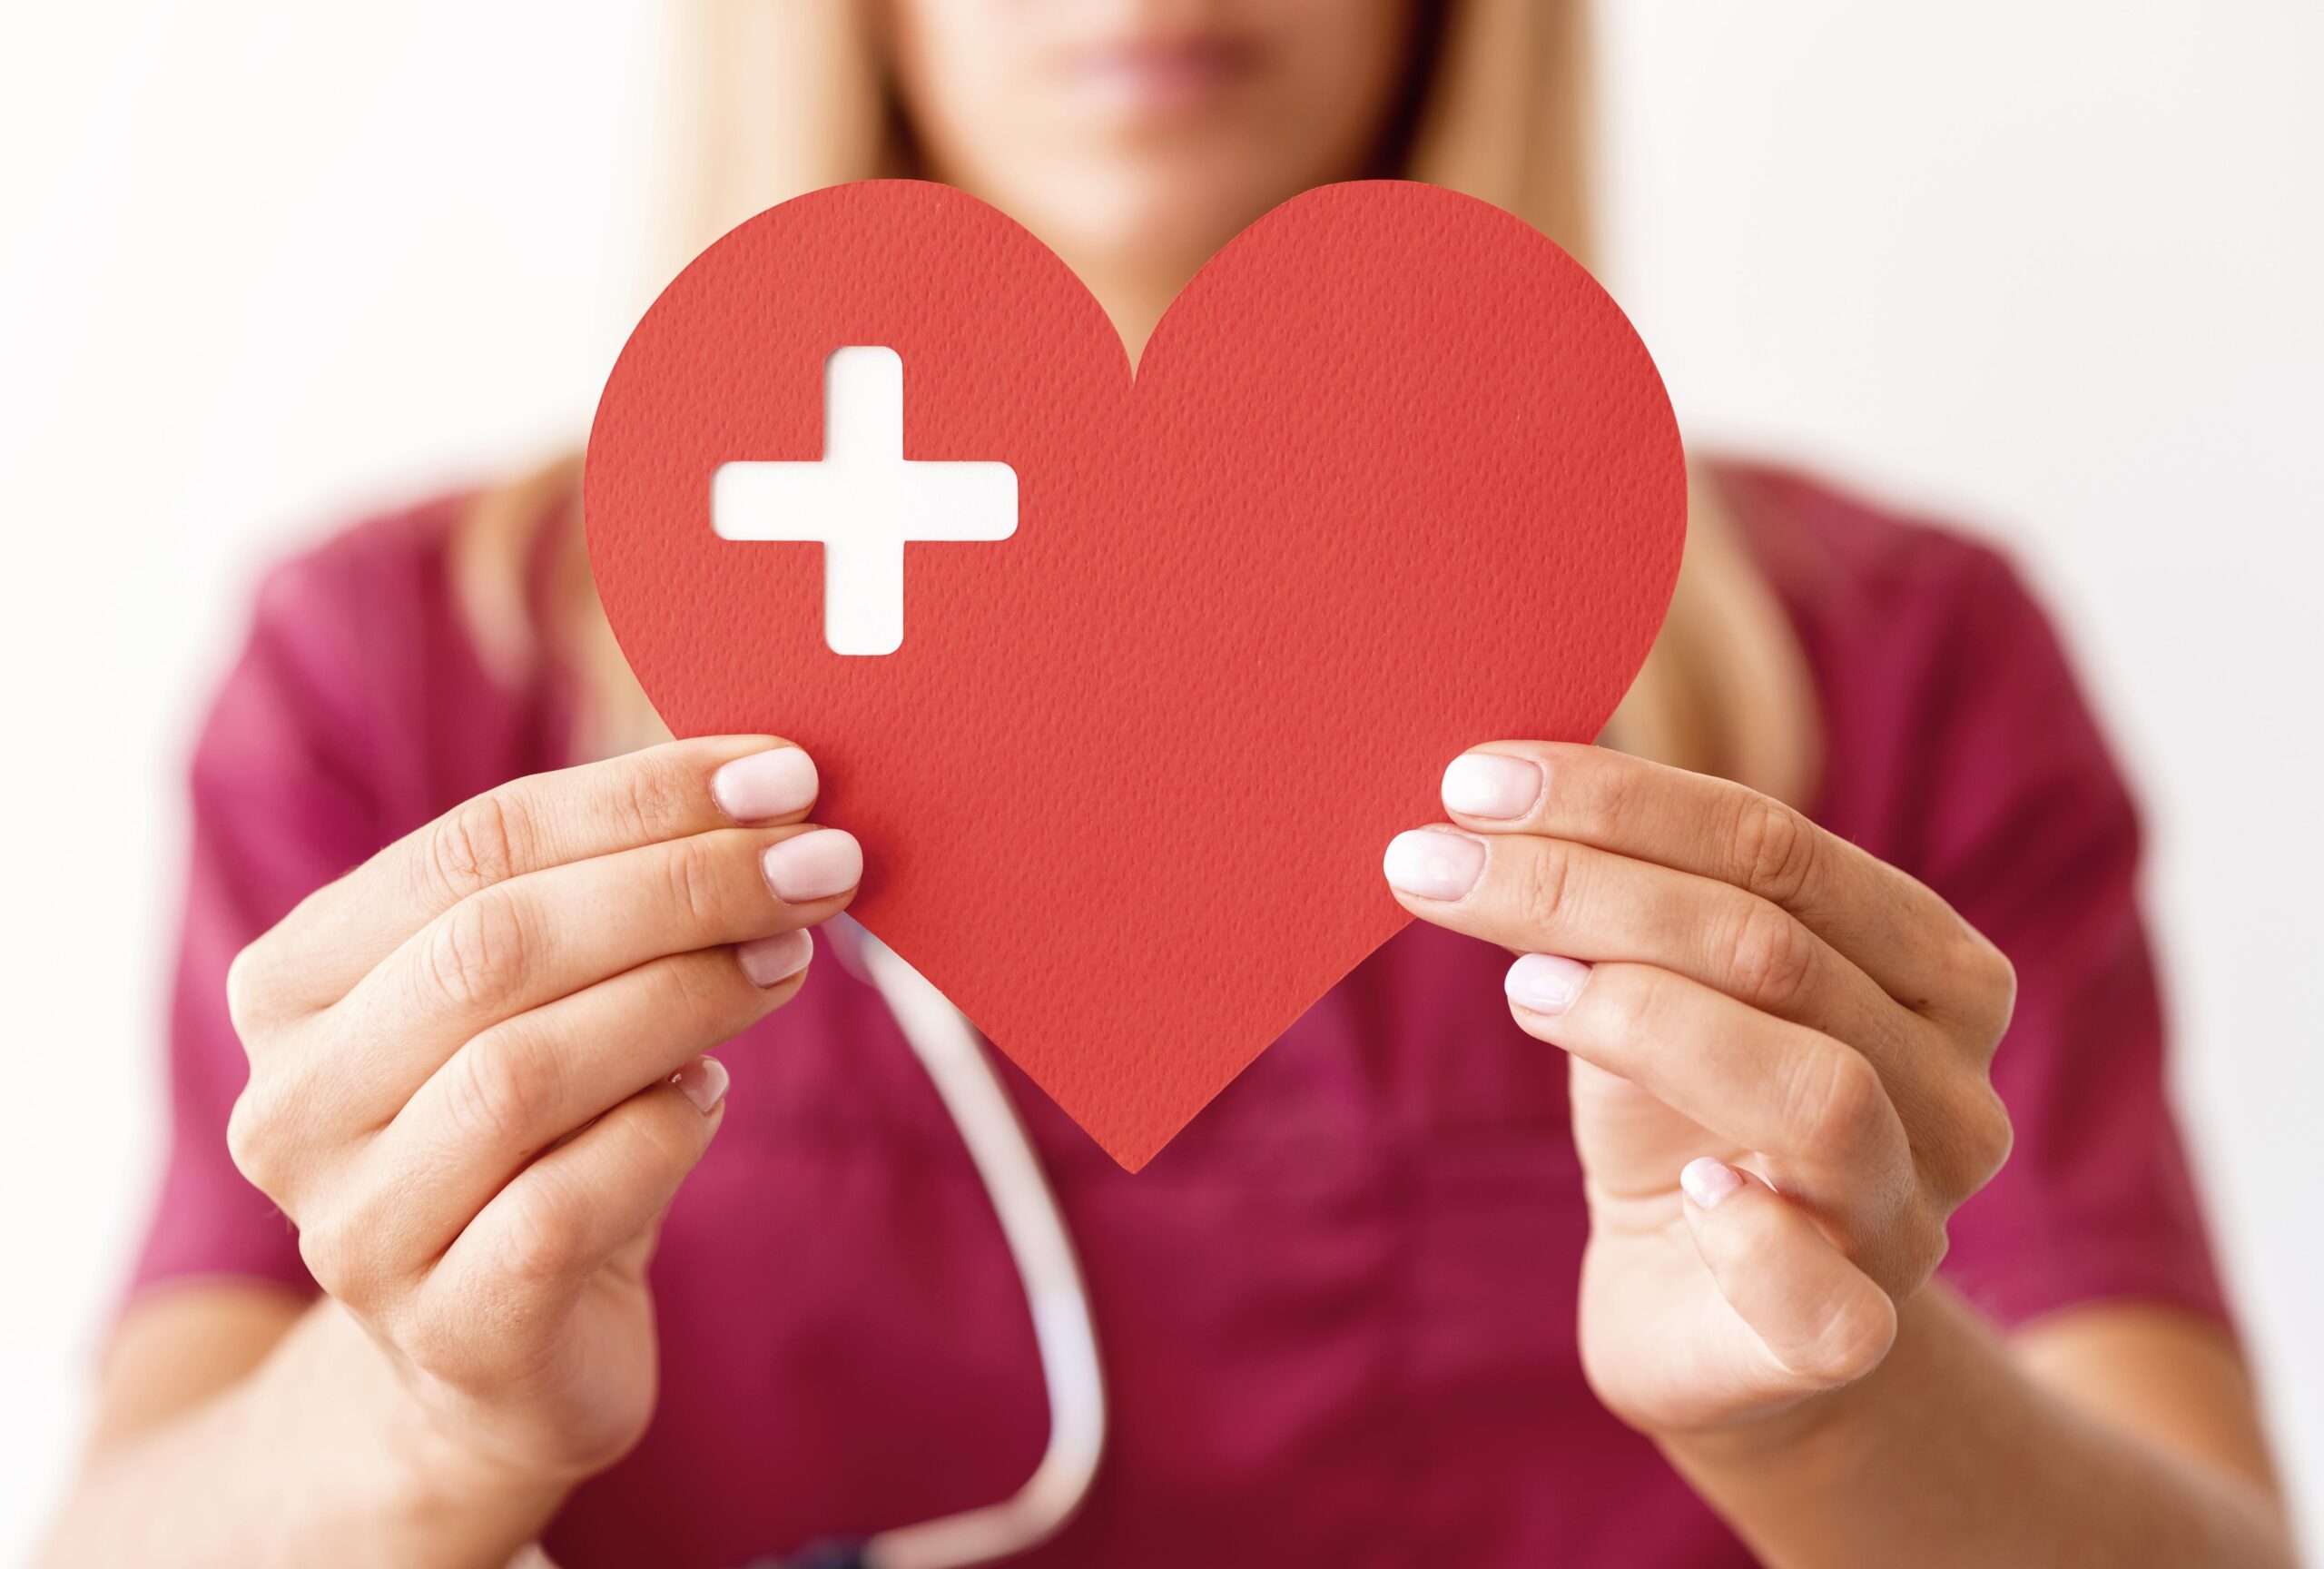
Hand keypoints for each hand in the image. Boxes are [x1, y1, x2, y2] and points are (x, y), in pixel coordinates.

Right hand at [224, 737, 858, 1494]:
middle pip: (494, 947)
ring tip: (785, 964)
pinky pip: (565, 1202)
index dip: (640, 800)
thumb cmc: (541, 1141)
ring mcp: (354, 1228)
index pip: (471, 845)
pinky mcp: (446, 1329)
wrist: (499, 1359)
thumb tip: (770, 796)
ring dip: (685, 998)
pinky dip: (663, 1129)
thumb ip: (608, 898)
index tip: (782, 776)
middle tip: (819, 866)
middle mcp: (293, 1105)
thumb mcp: (547, 1004)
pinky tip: (710, 1096)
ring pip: (523, 1071)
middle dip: (682, 888)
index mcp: (296, 984)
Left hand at [1384, 742, 2016, 1436]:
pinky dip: (1754, 1236)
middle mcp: (1949, 1089)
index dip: (1620, 804)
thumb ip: (1624, 899)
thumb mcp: (1653, 987)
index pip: (1780, 846)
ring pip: (1815, 1089)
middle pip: (1773, 948)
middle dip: (1581, 887)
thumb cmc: (1683, 1118)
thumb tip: (1490, 790)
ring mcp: (1909, 1219)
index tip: (1472, 781)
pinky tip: (1687, 1193)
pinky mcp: (1846, 1338)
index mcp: (1933, 973)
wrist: (1706, 1314)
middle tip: (1431, 861)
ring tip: (1520, 986)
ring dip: (1644, 1017)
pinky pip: (1827, 1295)